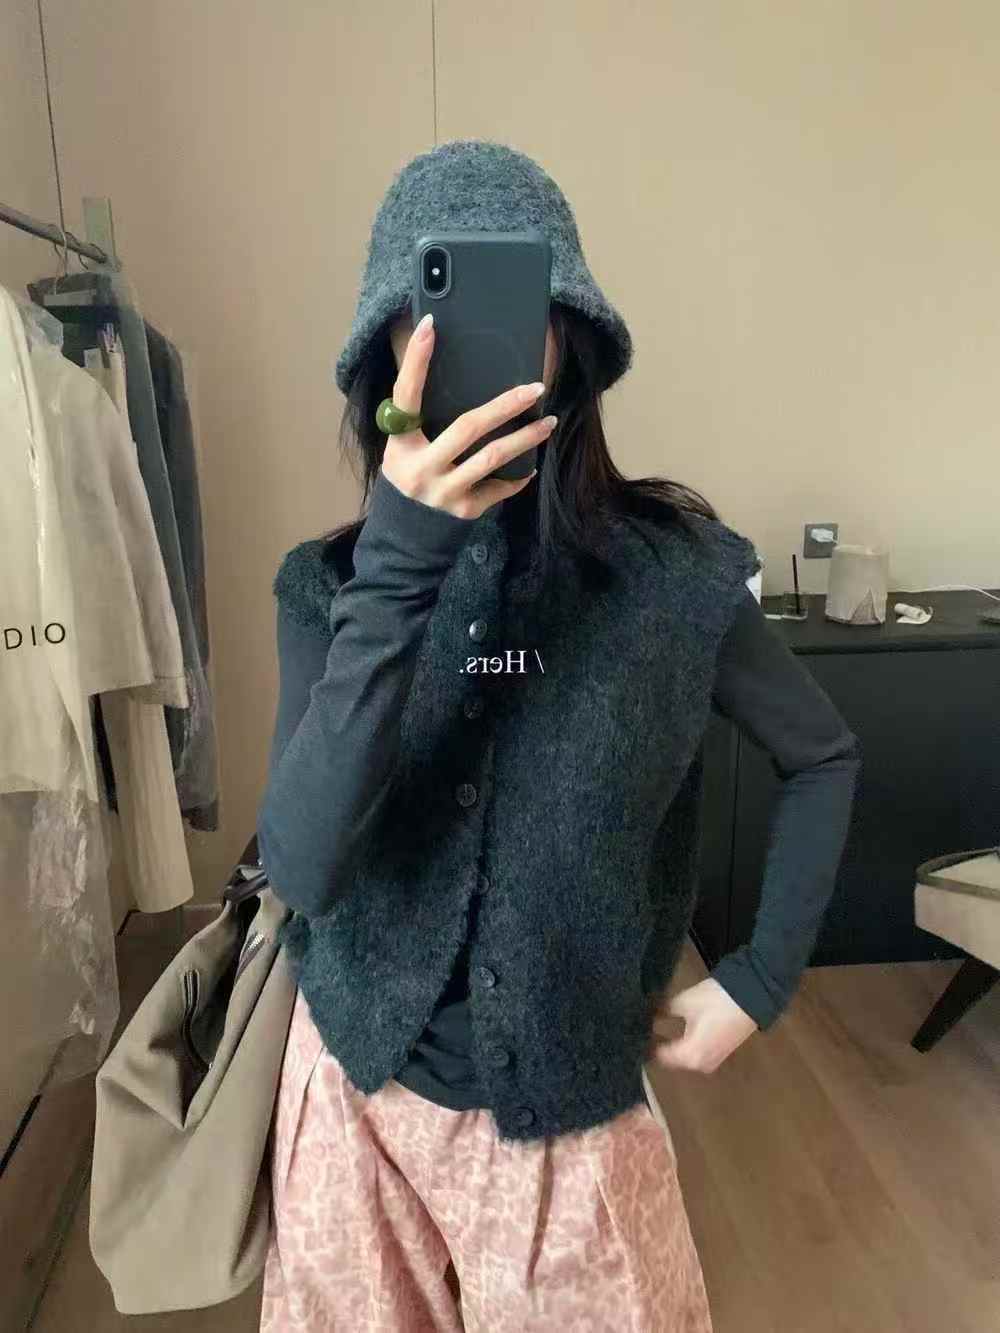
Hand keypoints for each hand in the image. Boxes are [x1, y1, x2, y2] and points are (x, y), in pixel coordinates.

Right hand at [381, 312, 555, 520]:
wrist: (407, 528)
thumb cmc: (411, 470)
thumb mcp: (404, 444)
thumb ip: (422, 416)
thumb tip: (449, 368)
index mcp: (400, 442)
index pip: (407, 394)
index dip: (416, 360)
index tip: (431, 325)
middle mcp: (420, 467)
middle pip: (468, 427)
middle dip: (506, 406)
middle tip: (535, 389)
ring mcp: (443, 491)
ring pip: (492, 458)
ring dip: (525, 439)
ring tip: (548, 422)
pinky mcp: (464, 509)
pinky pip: (499, 487)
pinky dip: (517, 476)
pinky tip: (531, 465)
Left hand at [646, 977, 758, 1074]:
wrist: (752, 996)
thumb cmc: (715, 1000)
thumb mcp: (683, 1002)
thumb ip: (661, 1013)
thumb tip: (646, 1016)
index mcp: (689, 1056)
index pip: (658, 1056)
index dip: (645, 1043)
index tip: (631, 1031)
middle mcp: (700, 1065)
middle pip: (670, 1058)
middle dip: (657, 1043)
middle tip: (641, 1027)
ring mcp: (712, 1060)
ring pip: (683, 1056)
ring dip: (671, 1044)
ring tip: (655, 1025)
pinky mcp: (719, 1052)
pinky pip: (695, 1053)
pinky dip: (684, 1044)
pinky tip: (675, 1028)